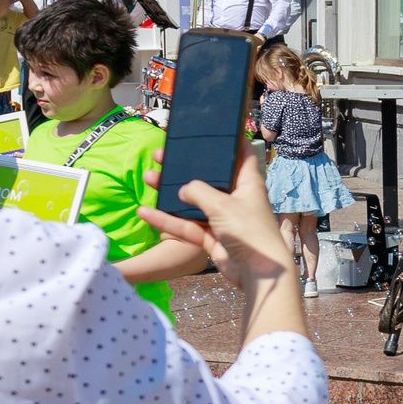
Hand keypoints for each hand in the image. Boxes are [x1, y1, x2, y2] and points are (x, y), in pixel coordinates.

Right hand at [137, 151, 293, 286]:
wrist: (257, 274)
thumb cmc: (249, 233)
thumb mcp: (222, 205)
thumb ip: (199, 192)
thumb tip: (182, 189)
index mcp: (247, 183)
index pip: (241, 155)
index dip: (230, 141)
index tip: (213, 129)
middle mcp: (235, 198)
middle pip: (208, 178)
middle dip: (186, 168)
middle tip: (163, 155)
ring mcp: (222, 219)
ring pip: (192, 202)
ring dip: (170, 193)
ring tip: (148, 177)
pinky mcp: (212, 238)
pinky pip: (186, 226)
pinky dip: (167, 221)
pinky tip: (145, 212)